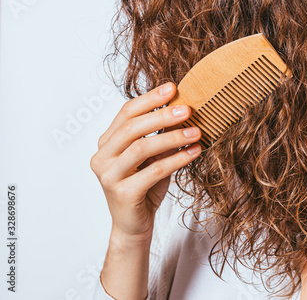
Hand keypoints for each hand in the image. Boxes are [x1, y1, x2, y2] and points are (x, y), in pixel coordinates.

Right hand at [90, 82, 202, 240]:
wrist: (134, 225)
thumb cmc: (144, 187)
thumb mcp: (153, 157)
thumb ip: (160, 136)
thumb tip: (184, 110)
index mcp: (106, 143)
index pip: (126, 112)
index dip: (150, 98)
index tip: (173, 88)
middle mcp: (102, 157)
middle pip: (132, 127)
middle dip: (162, 115)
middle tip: (188, 109)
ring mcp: (109, 176)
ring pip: (141, 147)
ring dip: (172, 137)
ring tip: (196, 131)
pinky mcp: (123, 193)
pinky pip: (154, 170)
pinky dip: (177, 159)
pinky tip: (195, 152)